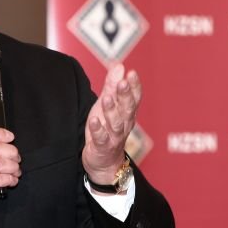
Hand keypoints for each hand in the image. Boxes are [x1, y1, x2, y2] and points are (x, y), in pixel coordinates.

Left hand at [82, 64, 140, 185]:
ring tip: (106, 99)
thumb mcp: (107, 105)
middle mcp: (124, 124)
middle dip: (125, 95)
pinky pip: (101, 138)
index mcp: (127, 112)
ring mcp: (114, 137)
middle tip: (122, 83)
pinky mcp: (102, 147)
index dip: (134, 86)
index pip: (134, 98)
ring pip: (116, 123)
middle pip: (127, 109)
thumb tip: (119, 65)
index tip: (132, 73)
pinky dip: (98, 130)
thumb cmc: (106, 129)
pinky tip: (93, 121)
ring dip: (112, 111)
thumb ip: (112, 86)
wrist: (103, 162)